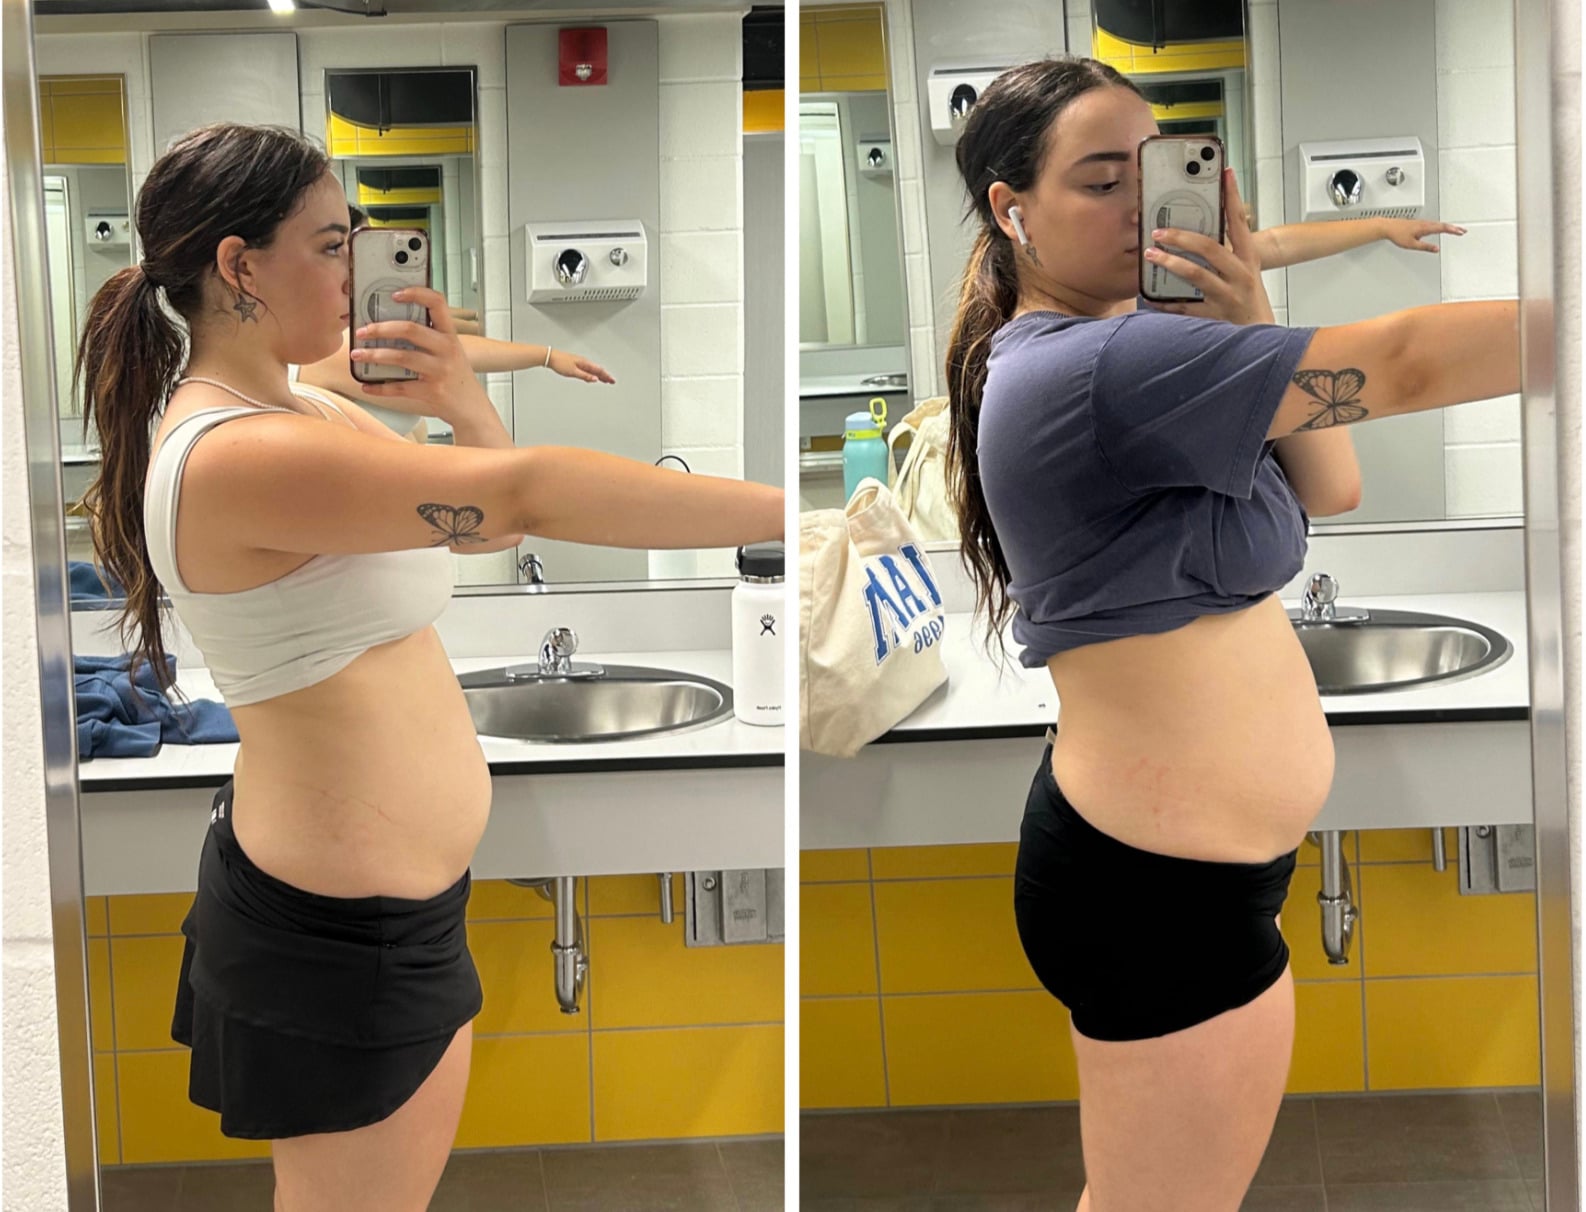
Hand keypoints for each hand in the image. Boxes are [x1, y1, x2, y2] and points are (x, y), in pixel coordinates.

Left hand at [350, 286, 491, 422]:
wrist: (472, 409)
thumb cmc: (456, 377)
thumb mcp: (451, 352)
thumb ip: (430, 337)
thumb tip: (390, 326)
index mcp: (450, 335)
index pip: (437, 303)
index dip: (416, 294)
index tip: (394, 293)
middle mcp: (447, 349)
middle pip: (410, 329)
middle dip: (380, 329)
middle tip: (361, 331)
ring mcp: (440, 371)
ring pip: (401, 357)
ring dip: (374, 355)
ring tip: (357, 355)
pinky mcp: (432, 391)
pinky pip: (400, 387)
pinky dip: (379, 387)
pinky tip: (367, 385)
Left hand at [549, 349, 615, 383]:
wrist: (551, 357)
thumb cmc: (560, 362)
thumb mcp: (574, 372)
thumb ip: (585, 376)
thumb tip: (595, 379)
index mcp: (585, 363)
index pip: (599, 370)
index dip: (606, 376)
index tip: (612, 381)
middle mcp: (584, 362)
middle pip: (597, 370)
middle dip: (605, 376)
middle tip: (611, 381)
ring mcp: (580, 363)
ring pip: (593, 370)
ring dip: (599, 375)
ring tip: (605, 380)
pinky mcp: (576, 365)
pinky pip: (587, 370)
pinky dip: (592, 374)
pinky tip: (592, 377)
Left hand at [1143, 169, 1273, 325]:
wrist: (1260, 339)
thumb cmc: (1248, 303)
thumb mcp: (1244, 274)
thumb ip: (1225, 255)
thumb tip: (1196, 236)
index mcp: (1248, 259)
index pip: (1240, 222)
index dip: (1233, 196)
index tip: (1225, 174)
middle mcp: (1240, 274)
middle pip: (1210, 247)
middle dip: (1182, 236)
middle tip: (1159, 230)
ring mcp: (1227, 296)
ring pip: (1196, 274)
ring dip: (1170, 262)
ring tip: (1151, 254)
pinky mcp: (1214, 317)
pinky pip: (1183, 307)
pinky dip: (1164, 301)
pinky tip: (1149, 295)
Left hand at [1380, 218, 1465, 251]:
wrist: (1387, 227)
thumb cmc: (1397, 234)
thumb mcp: (1412, 244)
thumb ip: (1425, 247)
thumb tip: (1436, 249)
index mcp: (1425, 228)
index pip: (1442, 228)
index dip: (1453, 230)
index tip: (1461, 232)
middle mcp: (1424, 223)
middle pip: (1442, 225)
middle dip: (1454, 228)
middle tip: (1463, 231)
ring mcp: (1422, 222)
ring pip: (1438, 223)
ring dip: (1448, 226)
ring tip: (1455, 229)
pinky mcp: (1418, 223)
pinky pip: (1433, 224)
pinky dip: (1440, 225)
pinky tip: (1440, 228)